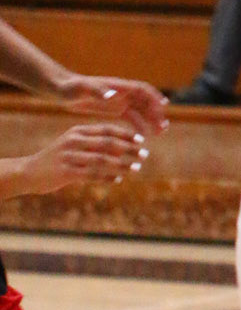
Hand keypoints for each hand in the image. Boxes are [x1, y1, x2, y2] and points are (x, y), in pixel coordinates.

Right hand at [18, 121, 148, 195]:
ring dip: (122, 165)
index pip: (106, 130)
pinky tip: (118, 179)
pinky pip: (92, 175)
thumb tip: (121, 145)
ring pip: (103, 160)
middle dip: (129, 149)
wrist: (28, 172)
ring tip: (136, 168)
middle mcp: (74, 141)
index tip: (142, 141)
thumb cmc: (57, 159)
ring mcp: (69, 156)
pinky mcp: (66, 172)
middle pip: (108, 144)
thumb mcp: (73, 144)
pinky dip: (108, 177)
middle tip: (144, 154)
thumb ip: (93, 142)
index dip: (126, 135)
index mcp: (77, 131)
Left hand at [57, 72, 168, 139]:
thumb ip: (97, 91)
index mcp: (118, 86)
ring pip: (141, 110)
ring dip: (151, 119)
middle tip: (163, 128)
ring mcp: (119, 100)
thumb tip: (113, 96)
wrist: (61, 89)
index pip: (142, 90)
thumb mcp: (82, 89)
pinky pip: (132, 117)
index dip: (154, 97)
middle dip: (156, 113)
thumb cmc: (70, 88)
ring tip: (159, 133)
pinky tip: (143, 137)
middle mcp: (122, 92)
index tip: (163, 107)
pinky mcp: (114, 109)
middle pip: (146, 101)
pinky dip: (139, 125)